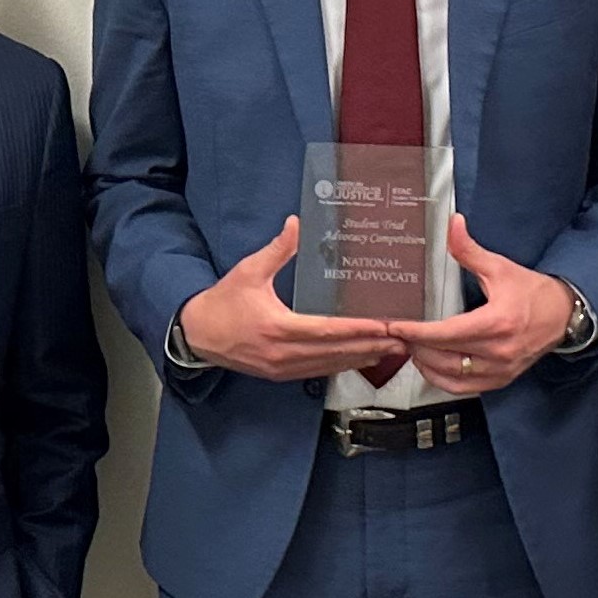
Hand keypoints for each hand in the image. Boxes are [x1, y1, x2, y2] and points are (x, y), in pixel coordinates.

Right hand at [175, 218, 402, 379]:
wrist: (196, 335)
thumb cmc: (222, 302)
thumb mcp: (248, 272)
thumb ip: (276, 250)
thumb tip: (296, 223)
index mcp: (278, 328)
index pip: (328, 331)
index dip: (359, 330)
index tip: (384, 325)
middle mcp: (283, 353)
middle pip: (336, 353)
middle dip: (372, 346)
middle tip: (402, 339)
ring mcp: (282, 368)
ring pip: (330, 365)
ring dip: (361, 358)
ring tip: (391, 350)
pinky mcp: (280, 374)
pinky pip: (317, 372)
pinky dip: (341, 365)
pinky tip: (360, 359)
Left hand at [382, 217, 578, 394]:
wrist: (564, 315)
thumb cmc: (533, 292)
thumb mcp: (500, 268)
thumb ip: (470, 250)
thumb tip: (453, 224)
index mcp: (497, 323)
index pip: (446, 333)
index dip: (416, 332)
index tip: (395, 326)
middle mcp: (498, 351)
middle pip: (443, 357)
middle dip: (415, 345)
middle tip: (397, 334)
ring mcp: (499, 370)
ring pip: (449, 376)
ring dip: (424, 363)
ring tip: (411, 346)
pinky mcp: (500, 380)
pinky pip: (462, 388)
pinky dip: (441, 379)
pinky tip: (430, 365)